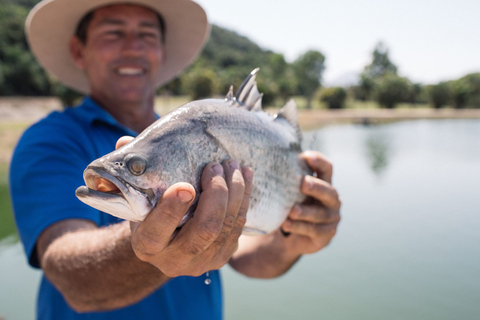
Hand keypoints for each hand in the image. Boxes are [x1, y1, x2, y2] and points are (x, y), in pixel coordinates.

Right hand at [116, 137, 252, 277]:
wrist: (165, 244)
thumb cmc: (149, 211)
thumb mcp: (136, 196)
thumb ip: (132, 171)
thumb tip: (125, 143)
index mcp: (146, 246)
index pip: (157, 232)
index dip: (171, 210)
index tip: (186, 185)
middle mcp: (174, 261)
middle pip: (204, 230)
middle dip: (216, 194)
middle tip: (215, 166)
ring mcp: (202, 262)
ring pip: (226, 227)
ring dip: (235, 192)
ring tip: (232, 164)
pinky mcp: (223, 257)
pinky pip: (239, 227)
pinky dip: (244, 199)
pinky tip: (245, 177)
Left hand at [280, 150, 340, 254]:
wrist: (292, 236)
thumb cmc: (290, 205)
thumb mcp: (289, 192)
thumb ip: (286, 179)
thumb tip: (258, 163)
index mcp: (324, 183)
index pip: (326, 168)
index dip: (319, 161)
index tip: (305, 156)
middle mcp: (331, 199)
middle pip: (328, 191)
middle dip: (316, 187)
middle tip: (303, 183)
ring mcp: (331, 217)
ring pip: (320, 214)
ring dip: (305, 212)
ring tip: (292, 211)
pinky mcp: (327, 234)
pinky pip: (314, 230)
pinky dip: (299, 227)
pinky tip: (286, 224)